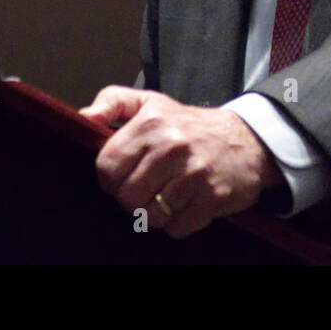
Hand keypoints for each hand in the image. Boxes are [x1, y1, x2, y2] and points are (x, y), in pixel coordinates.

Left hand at [78, 86, 282, 238]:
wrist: (248, 139)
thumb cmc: (190, 124)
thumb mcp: (150, 102)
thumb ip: (113, 102)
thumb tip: (82, 118)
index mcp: (151, 123)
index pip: (107, 167)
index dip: (112, 178)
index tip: (127, 175)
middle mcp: (171, 146)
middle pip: (126, 196)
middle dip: (133, 199)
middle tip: (149, 188)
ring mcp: (193, 173)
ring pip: (149, 216)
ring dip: (156, 213)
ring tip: (168, 195)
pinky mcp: (212, 197)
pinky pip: (176, 227)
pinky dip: (179, 222)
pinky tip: (187, 203)